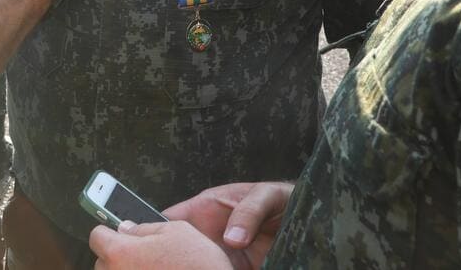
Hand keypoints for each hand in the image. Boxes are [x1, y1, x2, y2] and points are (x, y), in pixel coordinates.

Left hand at [90, 220, 233, 269]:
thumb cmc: (198, 266)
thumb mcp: (176, 231)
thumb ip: (146, 227)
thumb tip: (129, 228)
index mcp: (121, 252)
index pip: (97, 236)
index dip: (109, 232)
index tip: (117, 233)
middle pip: (103, 261)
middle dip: (119, 255)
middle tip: (143, 255)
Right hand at [162, 181, 292, 269]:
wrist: (308, 222)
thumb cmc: (280, 199)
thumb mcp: (265, 197)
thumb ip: (248, 213)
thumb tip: (231, 239)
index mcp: (204, 210)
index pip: (170, 220)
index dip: (157, 231)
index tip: (152, 245)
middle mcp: (208, 236)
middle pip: (180, 250)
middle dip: (175, 259)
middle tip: (178, 265)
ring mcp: (222, 257)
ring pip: (199, 266)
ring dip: (198, 268)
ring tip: (206, 268)